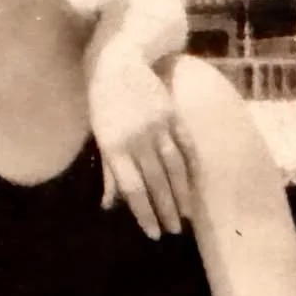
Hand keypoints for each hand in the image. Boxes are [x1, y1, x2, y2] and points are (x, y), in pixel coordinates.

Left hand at [89, 52, 192, 237]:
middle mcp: (137, 139)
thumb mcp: (100, 137)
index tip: (153, 233)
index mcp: (114, 148)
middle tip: (173, 232)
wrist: (118, 62)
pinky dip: (191, 168)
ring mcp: (157, 126)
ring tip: (186, 217)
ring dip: (181, 195)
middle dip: (165, 210)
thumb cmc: (103, 103)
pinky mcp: (172, 114)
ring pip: (173, 167)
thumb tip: (109, 205)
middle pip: (155, 182)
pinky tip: (195, 186)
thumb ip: (109, 172)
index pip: (132, 189)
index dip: (144, 213)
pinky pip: (185, 146)